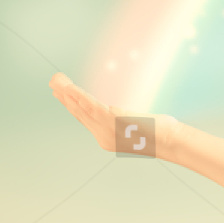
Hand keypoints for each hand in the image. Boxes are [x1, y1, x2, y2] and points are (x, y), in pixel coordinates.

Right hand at [48, 72, 178, 156]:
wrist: (171, 142)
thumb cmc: (163, 135)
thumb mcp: (142, 127)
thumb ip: (130, 120)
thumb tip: (129, 111)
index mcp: (107, 137)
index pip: (84, 119)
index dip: (71, 105)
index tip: (61, 94)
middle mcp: (103, 136)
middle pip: (78, 113)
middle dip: (64, 97)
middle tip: (52, 83)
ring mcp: (106, 130)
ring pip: (81, 109)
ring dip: (66, 93)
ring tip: (55, 80)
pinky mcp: (112, 121)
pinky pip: (90, 106)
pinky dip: (78, 96)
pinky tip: (69, 87)